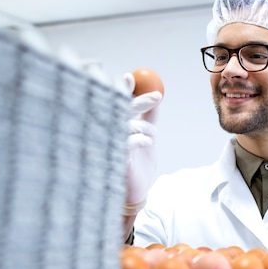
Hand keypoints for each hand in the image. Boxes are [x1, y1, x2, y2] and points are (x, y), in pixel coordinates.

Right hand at [124, 72, 162, 212]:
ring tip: (152, 136)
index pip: (116, 103)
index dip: (121, 89)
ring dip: (144, 127)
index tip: (129, 77)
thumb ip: (149, 116)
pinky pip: (125, 142)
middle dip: (139, 101)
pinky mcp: (114, 159)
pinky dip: (139, 138)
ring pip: (125, 124)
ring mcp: (110, 146)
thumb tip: (157, 95)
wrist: (137, 191)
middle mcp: (109, 133)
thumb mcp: (147, 136)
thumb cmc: (139, 163)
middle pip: (120, 110)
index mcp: (117, 126)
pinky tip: (148, 142)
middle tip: (156, 97)